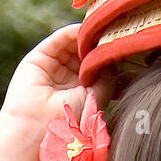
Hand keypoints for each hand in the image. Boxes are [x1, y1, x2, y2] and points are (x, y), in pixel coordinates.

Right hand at [0, 23, 116, 140]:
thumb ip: (107, 79)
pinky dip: (73, 32)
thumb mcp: (95, 100)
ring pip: (74, 45)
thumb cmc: (68, 123)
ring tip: (101, 32)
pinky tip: (85, 30)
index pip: (97, 70)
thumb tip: (115, 59)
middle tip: (115, 35)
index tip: (124, 49)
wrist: (36, 129)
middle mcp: (67, 80)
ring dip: (88, 38)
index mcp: (81, 94)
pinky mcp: (40, 57)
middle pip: (86, 55)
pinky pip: (59, 39)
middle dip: (99, 46)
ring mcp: (54, 68)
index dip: (108, 59)